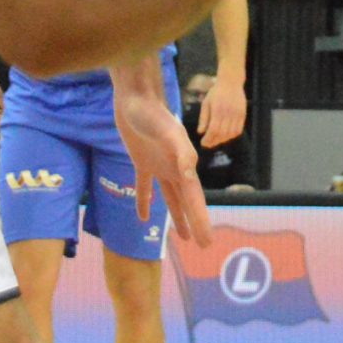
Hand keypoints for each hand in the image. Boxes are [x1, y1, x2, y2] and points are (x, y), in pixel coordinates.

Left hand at [114, 85, 210, 247]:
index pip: (194, 198)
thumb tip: (190, 175)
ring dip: (176, 215)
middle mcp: (175, 167)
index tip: (207, 242)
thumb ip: (180, 151)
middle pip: (186, 200)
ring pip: (170, 197)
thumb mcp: (168, 132)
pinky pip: (144, 187)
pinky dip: (144, 201)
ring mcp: (159, 165)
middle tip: (202, 244)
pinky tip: (143, 217)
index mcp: (184, 163)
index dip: (200, 220)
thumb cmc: (153, 112)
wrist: (135, 97)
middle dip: (194, 221)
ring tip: (181, 237)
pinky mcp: (142, 162)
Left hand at [198, 76, 247, 146]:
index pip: (213, 130)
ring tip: (216, 140)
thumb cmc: (216, 92)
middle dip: (214, 141)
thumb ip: (203, 118)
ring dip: (223, 140)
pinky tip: (226, 136)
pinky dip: (232, 136)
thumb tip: (200, 132)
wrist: (231, 82)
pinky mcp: (243, 114)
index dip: (208, 139)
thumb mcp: (206, 103)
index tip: (203, 143)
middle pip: (222, 134)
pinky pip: (238, 130)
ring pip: (230, 134)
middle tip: (208, 144)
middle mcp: (228, 113)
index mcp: (217, 109)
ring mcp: (237, 114)